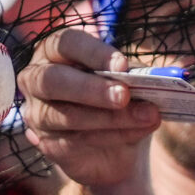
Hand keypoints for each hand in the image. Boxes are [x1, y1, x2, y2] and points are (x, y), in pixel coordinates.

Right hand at [20, 28, 159, 189]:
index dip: (93, 53)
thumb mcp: (129, 82)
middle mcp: (37, 80)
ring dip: (111, 118)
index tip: (122, 65)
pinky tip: (137, 133)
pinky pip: (76, 142)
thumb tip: (157, 76)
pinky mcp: (48, 145)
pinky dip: (112, 136)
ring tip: (148, 116)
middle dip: (92, 89)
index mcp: (55, 52)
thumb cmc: (118, 101)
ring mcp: (38, 115)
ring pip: (68, 116)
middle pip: (53, 80)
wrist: (116, 151)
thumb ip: (135, 76)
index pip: (66, 43)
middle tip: (125, 95)